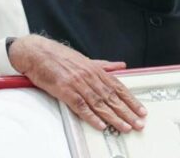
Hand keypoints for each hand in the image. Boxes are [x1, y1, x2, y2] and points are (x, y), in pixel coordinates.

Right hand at [8, 35, 146, 132]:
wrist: (38, 53)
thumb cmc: (60, 57)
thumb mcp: (86, 59)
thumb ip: (105, 65)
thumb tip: (121, 66)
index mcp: (96, 70)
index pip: (119, 88)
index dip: (131, 100)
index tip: (141, 110)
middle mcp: (90, 77)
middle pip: (112, 98)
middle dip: (127, 112)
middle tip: (138, 123)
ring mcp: (78, 84)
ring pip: (100, 104)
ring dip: (113, 117)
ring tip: (125, 127)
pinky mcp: (65, 91)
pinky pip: (81, 106)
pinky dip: (91, 117)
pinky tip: (101, 125)